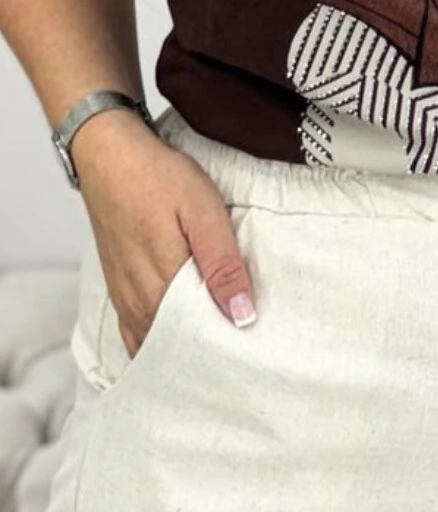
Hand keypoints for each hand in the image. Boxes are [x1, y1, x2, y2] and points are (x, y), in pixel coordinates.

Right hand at [75, 118, 255, 356]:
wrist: (109, 158)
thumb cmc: (156, 178)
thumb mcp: (202, 213)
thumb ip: (222, 265)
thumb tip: (242, 314)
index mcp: (164, 286)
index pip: (201, 339)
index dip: (229, 347)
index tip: (253, 349)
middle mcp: (140, 301)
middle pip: (179, 346)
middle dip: (209, 352)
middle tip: (240, 353)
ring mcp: (125, 297)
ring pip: (157, 342)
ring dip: (184, 349)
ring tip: (215, 349)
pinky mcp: (119, 289)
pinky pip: (136, 333)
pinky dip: (156, 344)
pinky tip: (176, 345)